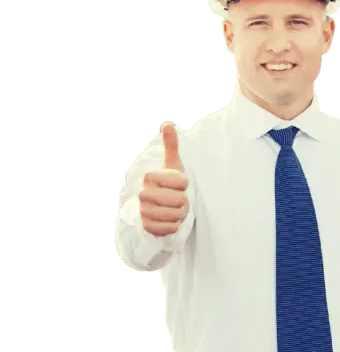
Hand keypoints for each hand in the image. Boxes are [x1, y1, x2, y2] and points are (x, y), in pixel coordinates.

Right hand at [139, 122, 189, 236]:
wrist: (156, 208)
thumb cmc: (168, 184)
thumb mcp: (172, 165)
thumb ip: (171, 146)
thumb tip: (168, 124)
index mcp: (150, 176)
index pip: (182, 182)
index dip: (185, 184)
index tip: (179, 184)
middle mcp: (143, 194)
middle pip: (180, 199)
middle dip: (183, 201)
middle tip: (176, 198)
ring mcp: (143, 211)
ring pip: (176, 214)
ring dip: (180, 214)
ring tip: (173, 209)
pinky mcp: (146, 227)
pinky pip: (171, 228)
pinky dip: (174, 226)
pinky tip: (168, 220)